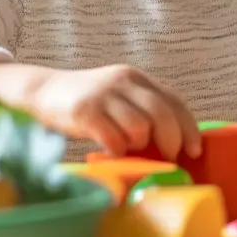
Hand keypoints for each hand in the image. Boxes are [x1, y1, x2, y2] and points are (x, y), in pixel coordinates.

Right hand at [0, 61, 200, 160]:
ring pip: (139, 126)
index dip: (189, 126)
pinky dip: (117, 150)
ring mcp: (104, 96)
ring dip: (139, 145)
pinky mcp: (84, 111)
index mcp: (137, 79)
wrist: (41, 91)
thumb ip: (142, 110)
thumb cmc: (87, 102)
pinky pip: (112, 137)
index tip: (195, 149)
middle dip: (171, 140)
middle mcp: (124, 82)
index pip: (174, 100)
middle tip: (168, 157)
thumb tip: (172, 142)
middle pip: (162, 113)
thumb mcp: (118, 96)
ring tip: (128, 148)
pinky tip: (111, 151)